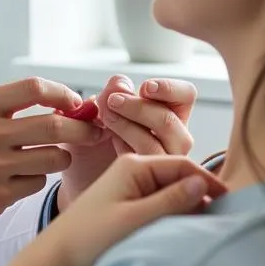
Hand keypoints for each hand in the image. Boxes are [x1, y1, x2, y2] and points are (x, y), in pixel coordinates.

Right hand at [0, 79, 102, 240]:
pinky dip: (35, 180)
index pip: (35, 88)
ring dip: (60, 157)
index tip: (74, 103)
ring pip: (54, 159)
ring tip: (49, 157)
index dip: (63, 93)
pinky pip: (36, 184)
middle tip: (90, 132)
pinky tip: (19, 178)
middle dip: (82, 129)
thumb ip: (6, 108)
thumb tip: (61, 104)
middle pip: (55, 126)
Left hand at [25, 153, 226, 265]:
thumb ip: (170, 201)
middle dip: (201, 196)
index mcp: (134, 164)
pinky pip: (159, 203)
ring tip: (205, 230)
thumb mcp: (135, 219)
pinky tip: (181, 232)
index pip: (184, 165)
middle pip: (180, 177)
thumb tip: (203, 185)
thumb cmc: (89, 238)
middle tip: (222, 222)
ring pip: (171, 191)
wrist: (55, 258)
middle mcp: (133, 169)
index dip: (210, 183)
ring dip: (188, 207)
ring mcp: (129, 186)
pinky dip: (174, 214)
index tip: (232, 205)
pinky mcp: (126, 204)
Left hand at [57, 76, 196, 210]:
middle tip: (111, 102)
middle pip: (171, 120)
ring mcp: (167, 162)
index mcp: (167, 115)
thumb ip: (109, 95)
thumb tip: (122, 82)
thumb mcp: (94, 114)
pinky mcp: (157, 183)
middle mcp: (173, 139)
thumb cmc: (91, 145)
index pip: (185, 95)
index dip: (169, 89)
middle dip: (139, 107)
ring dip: (132, 126)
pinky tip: (112, 144)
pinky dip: (129, 147)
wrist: (78, 180)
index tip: (145, 88)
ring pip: (164, 143)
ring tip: (106, 119)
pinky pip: (151, 161)